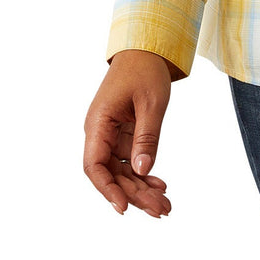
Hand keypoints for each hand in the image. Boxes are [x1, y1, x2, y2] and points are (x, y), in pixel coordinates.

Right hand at [83, 49, 176, 217]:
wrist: (146, 49)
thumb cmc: (145, 70)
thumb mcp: (151, 103)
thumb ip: (146, 137)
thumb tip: (141, 171)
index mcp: (98, 123)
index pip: (94, 165)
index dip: (107, 190)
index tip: (123, 208)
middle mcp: (100, 132)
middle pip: (111, 174)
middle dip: (134, 194)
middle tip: (160, 210)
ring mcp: (111, 135)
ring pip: (122, 171)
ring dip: (141, 189)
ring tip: (164, 206)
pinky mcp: (123, 134)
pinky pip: (130, 160)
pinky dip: (144, 174)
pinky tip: (160, 186)